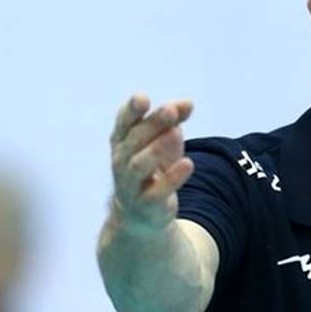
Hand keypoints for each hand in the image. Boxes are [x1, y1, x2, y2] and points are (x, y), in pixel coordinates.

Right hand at [108, 94, 194, 235]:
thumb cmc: (152, 167)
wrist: (140, 212)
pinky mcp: (146, 203)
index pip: (124, 122)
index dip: (131, 110)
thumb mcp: (163, 140)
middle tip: (170, 111)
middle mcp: (122, 160)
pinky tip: (188, 164)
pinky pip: (156, 191)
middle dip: (153, 124)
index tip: (142, 98)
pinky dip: (172, 178)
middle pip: (135, 140)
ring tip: (176, 134)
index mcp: (123, 140)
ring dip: (157, 149)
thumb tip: (188, 103)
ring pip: (139, 165)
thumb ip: (174, 119)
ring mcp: (130, 183)